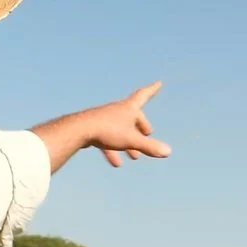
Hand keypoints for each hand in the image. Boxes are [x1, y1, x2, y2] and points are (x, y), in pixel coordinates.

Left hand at [33, 82, 173, 170]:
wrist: (78, 130)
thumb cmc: (107, 131)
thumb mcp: (131, 140)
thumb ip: (150, 147)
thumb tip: (168, 151)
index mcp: (128, 108)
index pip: (144, 95)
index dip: (152, 90)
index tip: (159, 83)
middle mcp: (117, 110)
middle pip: (133, 116)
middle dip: (141, 126)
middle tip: (148, 134)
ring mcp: (105, 119)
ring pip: (120, 130)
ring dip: (128, 143)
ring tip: (134, 158)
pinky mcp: (94, 128)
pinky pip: (107, 139)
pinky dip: (113, 150)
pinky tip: (115, 163)